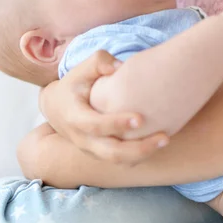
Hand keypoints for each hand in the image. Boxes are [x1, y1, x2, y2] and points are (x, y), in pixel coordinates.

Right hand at [40, 50, 168, 163]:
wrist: (57, 107)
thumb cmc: (75, 83)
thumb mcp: (82, 69)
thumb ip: (99, 62)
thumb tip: (119, 67)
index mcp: (75, 117)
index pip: (95, 125)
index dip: (117, 124)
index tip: (140, 118)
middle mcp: (82, 139)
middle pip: (111, 153)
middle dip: (138, 148)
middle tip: (164, 137)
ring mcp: (91, 150)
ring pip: (118, 161)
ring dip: (143, 154)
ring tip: (165, 139)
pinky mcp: (100, 154)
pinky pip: (121, 160)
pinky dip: (139, 155)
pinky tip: (157, 141)